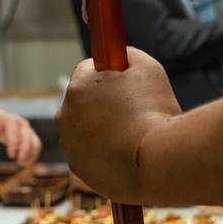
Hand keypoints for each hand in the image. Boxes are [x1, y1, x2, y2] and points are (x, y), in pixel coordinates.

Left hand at [0, 109, 41, 165]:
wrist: (1, 120)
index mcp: (10, 120)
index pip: (14, 131)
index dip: (13, 144)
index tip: (10, 156)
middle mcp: (22, 123)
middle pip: (27, 136)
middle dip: (25, 150)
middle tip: (19, 162)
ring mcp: (29, 129)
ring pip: (35, 142)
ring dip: (31, 154)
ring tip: (23, 164)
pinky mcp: (32, 136)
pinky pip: (37, 146)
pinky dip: (33, 155)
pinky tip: (26, 163)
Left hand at [57, 47, 180, 202]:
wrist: (157, 162)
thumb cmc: (154, 111)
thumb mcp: (148, 67)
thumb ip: (126, 55)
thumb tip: (118, 56)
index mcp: (78, 85)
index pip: (89, 70)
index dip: (110, 75)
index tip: (126, 84)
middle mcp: (65, 114)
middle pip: (85, 101)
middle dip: (103, 103)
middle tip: (132, 112)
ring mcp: (69, 144)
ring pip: (86, 129)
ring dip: (103, 129)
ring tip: (131, 136)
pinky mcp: (78, 168)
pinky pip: (90, 153)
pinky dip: (103, 153)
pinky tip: (125, 154)